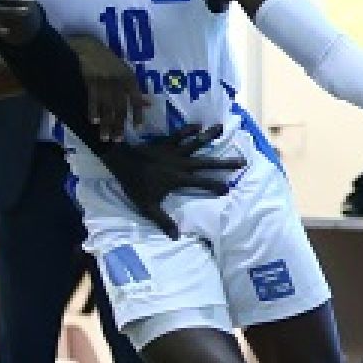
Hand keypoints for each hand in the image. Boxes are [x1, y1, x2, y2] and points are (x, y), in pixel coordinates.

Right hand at [69, 35, 146, 140]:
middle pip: (121, 107)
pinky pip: (93, 99)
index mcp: (130, 79)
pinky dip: (94, 110)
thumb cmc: (110, 62)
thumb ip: (136, 90)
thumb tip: (149, 104)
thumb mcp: (126, 73)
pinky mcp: (91, 82)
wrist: (90, 49)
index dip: (138, 114)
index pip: (137, 100)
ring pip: (107, 107)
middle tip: (118, 140)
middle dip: (119, 125)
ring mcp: (105, 83)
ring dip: (106, 123)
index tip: (138, 128)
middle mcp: (119, 82)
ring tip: (105, 137)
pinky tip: (94, 121)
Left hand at [100, 125, 243, 239]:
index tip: (228, 188)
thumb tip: (176, 237)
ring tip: (222, 127)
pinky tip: (198, 125)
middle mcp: (181, 164)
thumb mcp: (148, 206)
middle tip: (241, 160)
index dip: (216, 186)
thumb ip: (163, 220)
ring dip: (209, 136)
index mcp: (179, 179)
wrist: (121, 162)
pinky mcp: (165, 142)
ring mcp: (174, 151)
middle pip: (207, 163)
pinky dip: (188, 129)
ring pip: (196, 143)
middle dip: (224, 163)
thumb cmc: (135, 185)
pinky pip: (179, 134)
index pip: (202, 184)